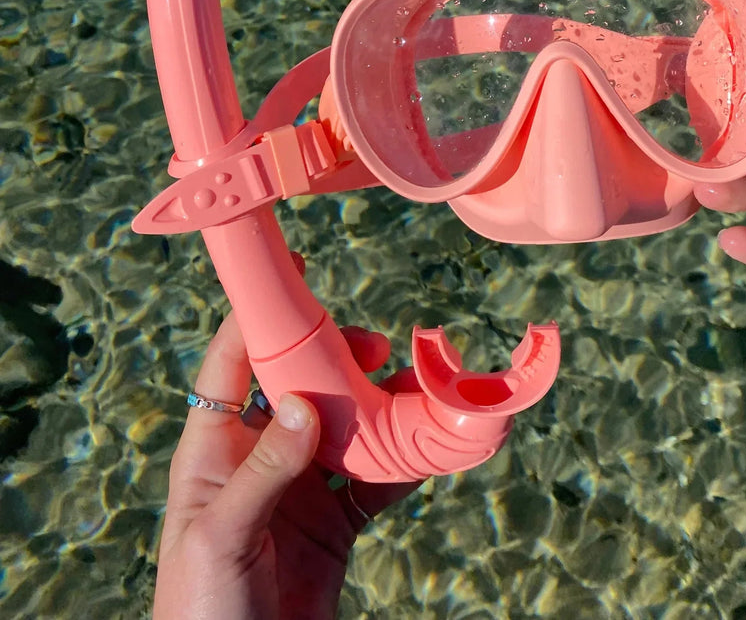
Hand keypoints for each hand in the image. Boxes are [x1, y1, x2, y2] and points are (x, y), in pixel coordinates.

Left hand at [152, 260, 422, 619]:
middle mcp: (259, 461)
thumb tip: (303, 403)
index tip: (295, 276)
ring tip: (414, 390)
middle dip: (339, 362)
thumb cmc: (200, 613)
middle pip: (301, 388)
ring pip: (346, 430)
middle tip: (378, 349)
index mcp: (214, 453)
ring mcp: (299, 494)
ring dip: (380, 408)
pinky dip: (403, 463)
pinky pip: (374, 483)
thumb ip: (263, 471)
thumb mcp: (221, 537)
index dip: (258, 318)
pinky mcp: (333, 528)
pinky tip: (428, 445)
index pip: (232, 366)